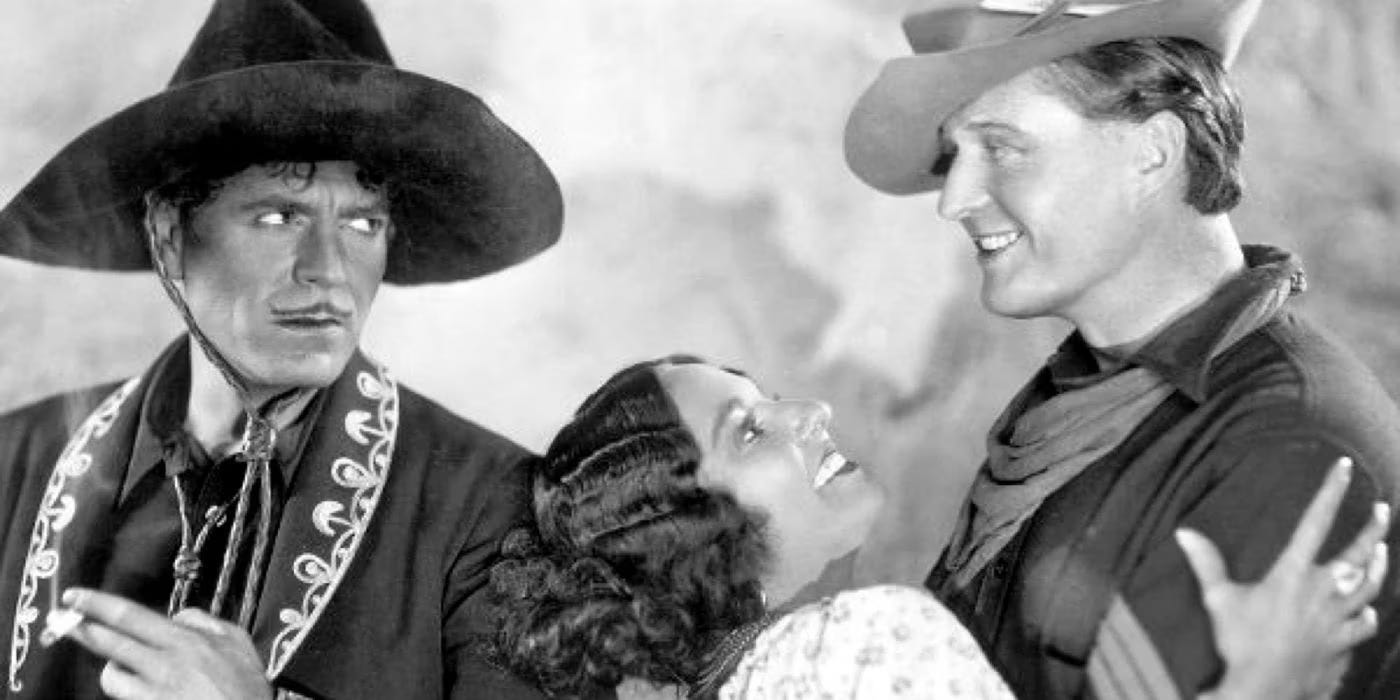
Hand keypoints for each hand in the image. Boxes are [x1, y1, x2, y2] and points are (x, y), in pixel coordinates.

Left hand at [61, 587, 271, 699]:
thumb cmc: (246, 688)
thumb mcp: (240, 643)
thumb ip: (208, 622)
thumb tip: (178, 616)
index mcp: (185, 640)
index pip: (131, 615)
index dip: (98, 604)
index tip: (76, 596)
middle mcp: (164, 663)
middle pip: (110, 641)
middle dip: (80, 627)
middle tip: (60, 619)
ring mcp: (153, 692)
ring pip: (111, 675)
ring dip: (111, 670)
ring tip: (121, 671)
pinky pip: (123, 698)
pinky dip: (126, 693)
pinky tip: (137, 691)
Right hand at [1177, 457, 1389, 699]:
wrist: (1265, 687)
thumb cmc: (1241, 642)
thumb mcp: (1219, 599)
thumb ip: (1207, 564)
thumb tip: (1185, 533)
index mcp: (1292, 573)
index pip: (1316, 522)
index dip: (1331, 492)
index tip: (1343, 468)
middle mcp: (1322, 590)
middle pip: (1358, 553)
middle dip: (1374, 528)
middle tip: (1383, 509)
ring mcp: (1337, 618)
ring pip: (1369, 586)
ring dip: (1378, 567)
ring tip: (1383, 552)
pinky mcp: (1343, 643)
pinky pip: (1364, 625)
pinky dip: (1368, 616)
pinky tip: (1369, 612)